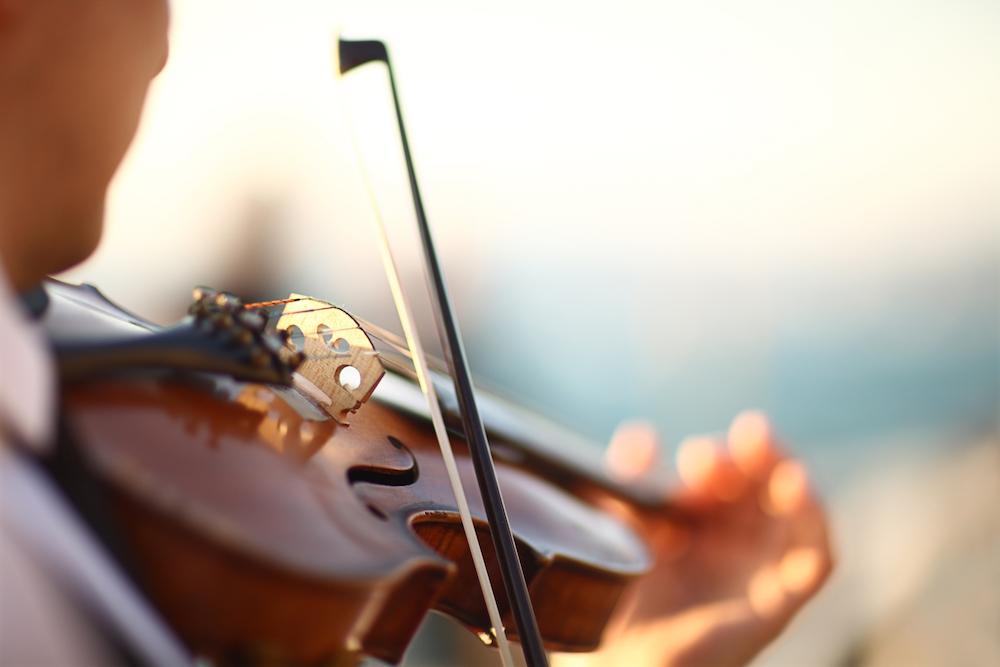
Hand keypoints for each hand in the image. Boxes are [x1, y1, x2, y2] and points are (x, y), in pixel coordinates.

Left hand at [563, 412, 831, 666]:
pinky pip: (814, 561)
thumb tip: (643, 434)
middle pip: (762, 485)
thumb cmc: (613, 597)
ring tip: (767, 445)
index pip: (721, 475)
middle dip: (753, 454)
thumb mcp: (617, 524)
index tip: (693, 456)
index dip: (715, 456)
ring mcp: (756, 572)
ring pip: (794, 512)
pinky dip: (814, 520)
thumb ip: (628, 479)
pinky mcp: (777, 605)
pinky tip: (799, 485)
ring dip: (787, 471)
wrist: (615, 660)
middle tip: (744, 435)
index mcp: (696, 521)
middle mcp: (732, 543)